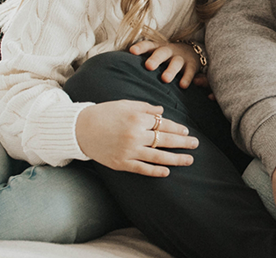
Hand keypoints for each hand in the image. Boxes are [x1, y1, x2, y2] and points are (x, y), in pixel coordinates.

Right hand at [74, 100, 198, 176]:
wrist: (79, 129)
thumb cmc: (103, 114)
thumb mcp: (125, 105)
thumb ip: (145, 108)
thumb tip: (162, 112)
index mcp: (137, 118)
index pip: (163, 124)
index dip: (177, 128)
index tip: (186, 131)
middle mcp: (135, 135)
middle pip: (164, 140)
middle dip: (183, 142)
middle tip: (196, 144)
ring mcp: (128, 150)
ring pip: (158, 156)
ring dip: (176, 159)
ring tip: (189, 160)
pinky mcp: (121, 163)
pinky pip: (142, 168)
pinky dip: (155, 171)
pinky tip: (167, 171)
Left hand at [129, 39, 203, 88]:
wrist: (192, 52)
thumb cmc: (166, 58)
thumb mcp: (155, 55)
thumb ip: (141, 62)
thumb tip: (119, 70)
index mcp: (158, 48)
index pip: (148, 45)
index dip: (141, 48)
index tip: (132, 51)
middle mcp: (169, 51)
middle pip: (162, 52)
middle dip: (155, 59)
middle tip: (148, 66)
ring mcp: (181, 58)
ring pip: (176, 62)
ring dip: (171, 70)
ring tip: (165, 79)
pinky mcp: (192, 65)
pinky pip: (191, 72)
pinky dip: (188, 78)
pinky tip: (183, 85)